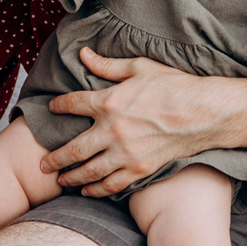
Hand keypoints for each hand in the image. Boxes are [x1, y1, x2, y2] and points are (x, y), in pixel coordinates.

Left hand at [38, 48, 216, 196]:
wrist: (204, 113)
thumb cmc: (174, 86)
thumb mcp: (139, 68)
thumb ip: (107, 66)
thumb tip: (83, 54)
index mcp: (108, 101)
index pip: (72, 104)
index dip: (58, 106)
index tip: (51, 108)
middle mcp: (112, 130)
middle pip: (72, 149)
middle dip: (54, 158)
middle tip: (42, 164)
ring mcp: (125, 152)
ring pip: (89, 171)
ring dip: (71, 177)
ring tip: (59, 180)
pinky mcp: (140, 168)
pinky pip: (112, 184)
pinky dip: (97, 190)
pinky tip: (87, 191)